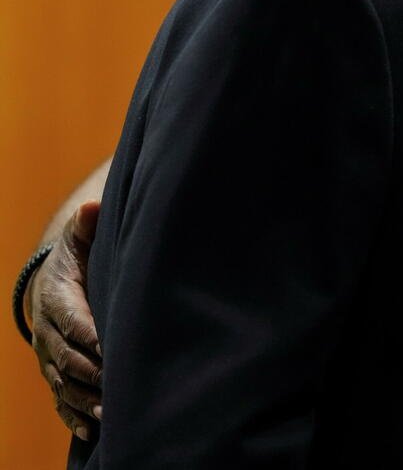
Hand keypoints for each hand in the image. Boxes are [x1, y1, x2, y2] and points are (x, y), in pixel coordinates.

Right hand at [29, 200, 102, 439]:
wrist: (53, 282)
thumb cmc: (79, 258)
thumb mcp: (81, 239)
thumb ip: (87, 226)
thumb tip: (91, 207)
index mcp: (56, 300)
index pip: (72, 320)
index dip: (89, 335)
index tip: (111, 347)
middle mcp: (48, 333)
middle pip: (67, 358)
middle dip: (91, 374)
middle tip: (116, 387)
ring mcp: (50, 357)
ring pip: (63, 383)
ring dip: (85, 400)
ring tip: (109, 414)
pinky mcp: (56, 373)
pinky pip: (60, 399)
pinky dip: (73, 416)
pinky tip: (92, 433)